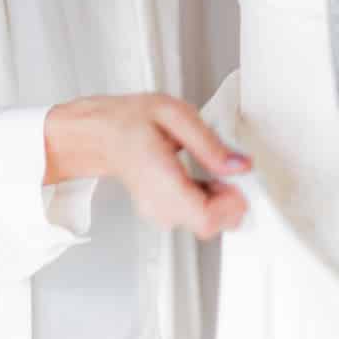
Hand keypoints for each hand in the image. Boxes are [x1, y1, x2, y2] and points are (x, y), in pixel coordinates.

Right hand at [45, 93, 250, 239]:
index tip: (236, 179)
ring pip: (207, 224)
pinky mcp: (163, 216)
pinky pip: (198, 219)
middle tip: (225, 169)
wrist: (100, 134)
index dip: (232, 203)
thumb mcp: (172, 113)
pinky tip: (202, 179)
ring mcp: (159, 214)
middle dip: (229, 199)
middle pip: (211, 225)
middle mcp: (158, 205)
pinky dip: (209, 201)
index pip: (206, 218)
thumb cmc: (128, 121)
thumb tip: (239, 165)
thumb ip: (208, 141)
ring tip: (209, 170)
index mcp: (159, 179)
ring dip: (220, 200)